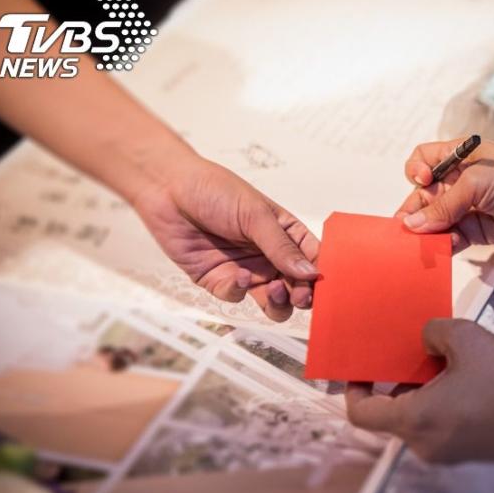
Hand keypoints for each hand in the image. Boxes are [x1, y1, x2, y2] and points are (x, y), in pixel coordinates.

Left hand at [132, 157, 318, 321]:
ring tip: (273, 291)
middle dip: (303, 295)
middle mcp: (269, 256)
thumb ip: (282, 248)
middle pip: (297, 287)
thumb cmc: (215, 190)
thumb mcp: (255, 215)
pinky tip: (237, 276)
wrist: (168, 190)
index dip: (322, 274)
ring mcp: (246, 270)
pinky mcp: (219, 281)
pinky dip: (239, 291)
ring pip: (272, 302)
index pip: (313, 259)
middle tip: (300, 296)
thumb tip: (311, 273)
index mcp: (286, 234)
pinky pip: (236, 297)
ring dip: (277, 303)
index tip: (325, 285)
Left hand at [345, 319, 493, 468]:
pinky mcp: (467, 452)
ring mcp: (446, 453)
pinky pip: (439, 425)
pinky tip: (467, 378)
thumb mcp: (465, 338)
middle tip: (413, 352)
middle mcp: (424, 444)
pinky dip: (442, 402)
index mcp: (415, 419)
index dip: (354, 389)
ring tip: (447, 360)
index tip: (363, 368)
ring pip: (418, 418)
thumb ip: (433, 331)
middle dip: (398, 380)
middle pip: (391, 413)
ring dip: (423, 390)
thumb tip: (424, 338)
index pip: (361, 414)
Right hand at [396, 139, 493, 251]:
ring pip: (434, 221)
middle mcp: (457, 181)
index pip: (422, 160)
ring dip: (428, 232)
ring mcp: (466, 207)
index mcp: (457, 157)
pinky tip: (448, 246)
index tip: (423, 182)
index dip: (415, 171)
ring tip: (427, 242)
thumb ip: (444, 206)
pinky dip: (445, 244)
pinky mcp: (475, 231)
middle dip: (414, 211)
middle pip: (423, 196)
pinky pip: (450, 238)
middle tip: (407, 229)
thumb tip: (411, 225)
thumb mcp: (477, 184)